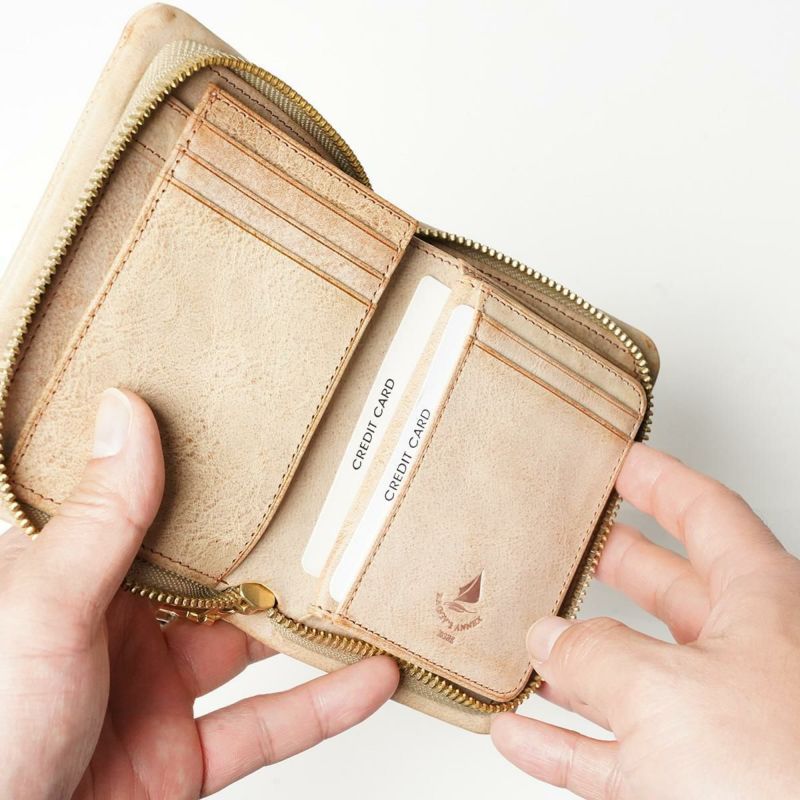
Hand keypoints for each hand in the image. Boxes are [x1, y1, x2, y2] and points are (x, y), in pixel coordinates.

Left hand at [0, 389, 398, 798]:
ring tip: (363, 584)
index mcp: (72, 581)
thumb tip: (125, 412)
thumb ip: (101, 519)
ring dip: (308, 626)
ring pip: (250, 649)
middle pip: (213, 578)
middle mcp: (115, 632)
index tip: (251, 433)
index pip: (144, 510)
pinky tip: (370, 677)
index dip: (196, 473)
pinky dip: (323, 706)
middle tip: (330, 504)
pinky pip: (265, 727)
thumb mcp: (44, 608)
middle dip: (270, 549)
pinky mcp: (181, 760)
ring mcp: (152, 696)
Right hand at [492, 442, 799, 798]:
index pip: (707, 513)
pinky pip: (613, 751)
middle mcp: (747, 658)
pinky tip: (519, 730)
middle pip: (668, 590)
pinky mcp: (692, 784)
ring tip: (529, 639)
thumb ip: (594, 654)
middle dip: (614, 564)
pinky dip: (562, 742)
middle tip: (573, 537)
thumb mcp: (665, 691)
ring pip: (634, 675)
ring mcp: (720, 723)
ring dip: (573, 663)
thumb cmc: (780, 776)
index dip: (659, 479)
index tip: (621, 458)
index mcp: (762, 604)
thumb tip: (551, 640)